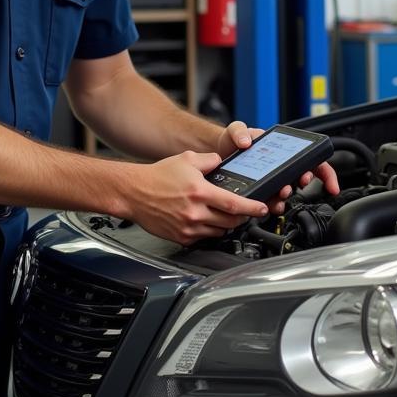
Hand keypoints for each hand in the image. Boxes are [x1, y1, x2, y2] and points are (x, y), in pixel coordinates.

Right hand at [123, 150, 269, 245]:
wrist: (133, 192)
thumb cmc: (157, 177)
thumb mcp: (186, 159)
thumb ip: (209, 160)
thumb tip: (222, 162)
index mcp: (200, 191)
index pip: (234, 204)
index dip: (252, 208)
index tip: (263, 208)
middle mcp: (195, 212)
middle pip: (230, 220)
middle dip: (242, 217)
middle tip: (245, 211)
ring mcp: (188, 227)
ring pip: (219, 231)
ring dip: (226, 223)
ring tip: (223, 213)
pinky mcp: (182, 237)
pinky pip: (204, 237)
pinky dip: (209, 230)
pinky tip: (205, 220)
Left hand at [219, 121, 339, 215]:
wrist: (218, 153)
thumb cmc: (232, 140)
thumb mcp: (236, 130)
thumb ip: (240, 131)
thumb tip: (246, 141)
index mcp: (284, 151)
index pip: (313, 161)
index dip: (326, 174)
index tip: (331, 187)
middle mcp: (282, 167)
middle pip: (302, 179)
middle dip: (303, 183)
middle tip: (296, 182)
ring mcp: (272, 180)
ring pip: (288, 194)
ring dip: (287, 197)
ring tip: (280, 195)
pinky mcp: (261, 191)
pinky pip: (272, 202)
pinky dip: (273, 205)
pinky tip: (268, 204)